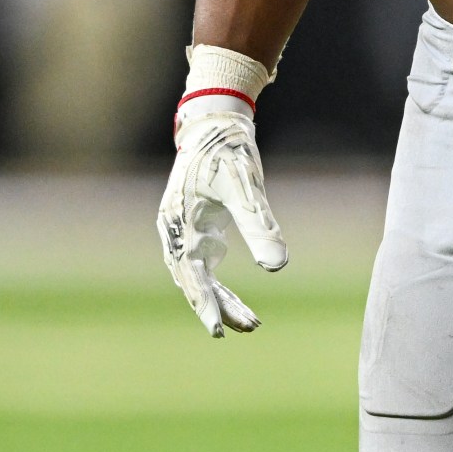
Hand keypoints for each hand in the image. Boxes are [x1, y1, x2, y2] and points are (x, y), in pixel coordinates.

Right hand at [157, 106, 287, 336]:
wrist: (216, 120)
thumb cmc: (228, 149)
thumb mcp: (247, 188)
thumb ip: (260, 226)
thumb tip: (277, 267)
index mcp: (180, 222)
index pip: (191, 274)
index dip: (206, 304)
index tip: (219, 332)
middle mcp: (175, 230)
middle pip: (193, 281)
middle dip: (220, 306)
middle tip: (251, 327)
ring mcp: (182, 229)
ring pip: (198, 277)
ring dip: (221, 299)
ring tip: (251, 322)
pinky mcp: (194, 226)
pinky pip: (203, 266)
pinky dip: (219, 285)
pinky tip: (236, 302)